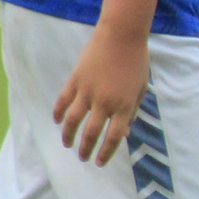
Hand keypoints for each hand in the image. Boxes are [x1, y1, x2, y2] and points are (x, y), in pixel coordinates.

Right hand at [54, 28, 148, 166]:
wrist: (122, 35)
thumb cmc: (136, 61)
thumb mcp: (141, 88)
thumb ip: (133, 111)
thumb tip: (126, 132)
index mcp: (124, 106)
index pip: (114, 137)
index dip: (106, 152)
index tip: (100, 162)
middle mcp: (105, 102)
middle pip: (92, 133)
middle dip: (86, 149)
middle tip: (83, 158)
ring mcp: (88, 91)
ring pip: (73, 121)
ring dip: (68, 136)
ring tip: (67, 144)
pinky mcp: (76, 80)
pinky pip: (63, 101)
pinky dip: (58, 113)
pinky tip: (56, 122)